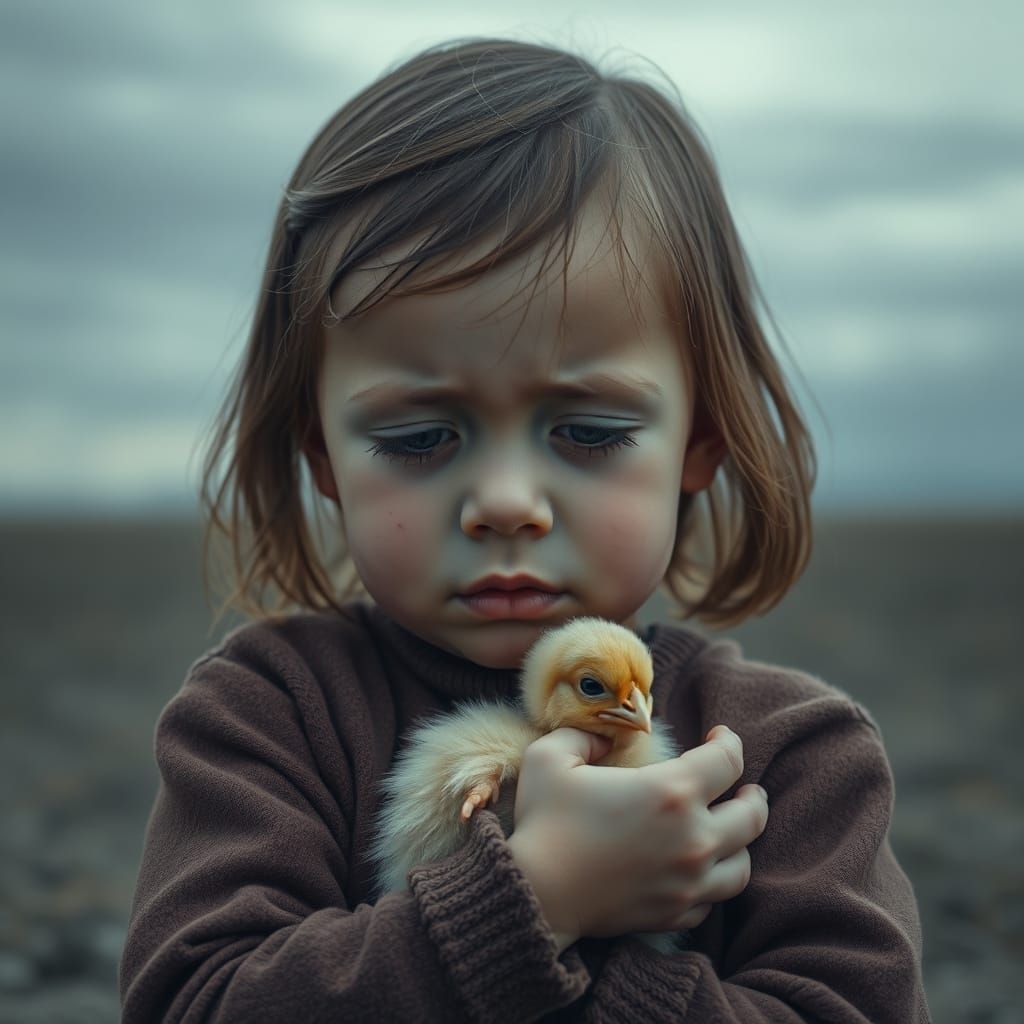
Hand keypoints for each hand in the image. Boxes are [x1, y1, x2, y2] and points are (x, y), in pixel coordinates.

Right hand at [507, 724, 767, 952]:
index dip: (729, 742)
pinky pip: (714, 899)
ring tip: (733, 830)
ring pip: (743, 864)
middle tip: (746, 787)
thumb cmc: (544, 821)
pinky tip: (701, 869)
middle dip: (752, 795)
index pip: (727, 761)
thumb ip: (582, 734)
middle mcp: (693, 838)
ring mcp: (689, 882)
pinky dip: (713, 881)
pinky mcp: (676, 914)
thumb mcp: (550, 757)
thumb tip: (604, 736)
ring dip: (742, 843)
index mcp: (671, 792)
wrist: (535, 895)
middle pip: (752, 815)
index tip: (720, 736)